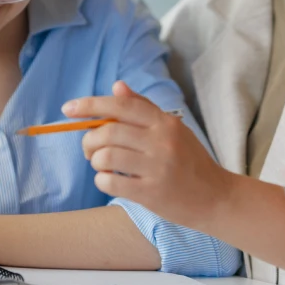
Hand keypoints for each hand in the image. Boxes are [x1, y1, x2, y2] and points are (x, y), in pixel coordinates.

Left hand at [65, 81, 229, 227]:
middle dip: (89, 140)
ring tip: (103, 166)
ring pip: (105, 157)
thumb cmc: (190, 161)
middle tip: (90, 149)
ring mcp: (157, 168)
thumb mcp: (173, 130)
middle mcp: (162, 142)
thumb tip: (116, 87)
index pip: (121, 106)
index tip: (68, 109)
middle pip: (108, 132)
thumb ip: (144, 108)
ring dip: (95, 161)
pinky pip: (110, 182)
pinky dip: (102, 180)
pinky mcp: (151, 193)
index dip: (90, 104)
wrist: (216, 198)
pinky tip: (110, 181)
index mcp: (165, 122)